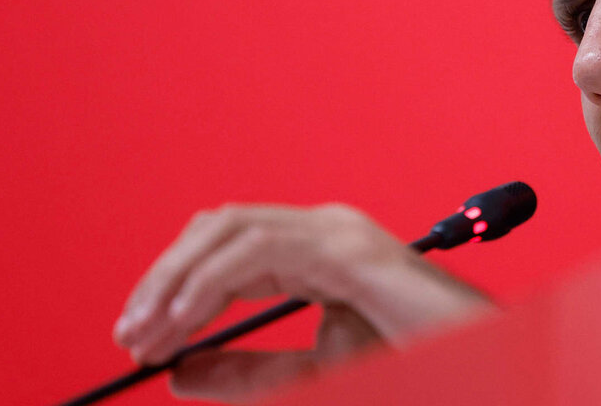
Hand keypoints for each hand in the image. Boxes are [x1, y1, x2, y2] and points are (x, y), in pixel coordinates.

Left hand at [113, 204, 492, 402]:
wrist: (469, 367)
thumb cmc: (403, 364)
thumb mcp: (307, 375)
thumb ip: (246, 372)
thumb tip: (176, 369)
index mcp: (319, 250)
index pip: (229, 244)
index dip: (175, 283)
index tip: (141, 336)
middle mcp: (327, 227)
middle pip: (220, 225)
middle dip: (165, 276)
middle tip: (130, 334)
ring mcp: (339, 231)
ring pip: (230, 228)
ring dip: (177, 279)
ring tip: (147, 333)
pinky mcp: (347, 249)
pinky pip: (258, 251)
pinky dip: (208, 285)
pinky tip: (184, 323)